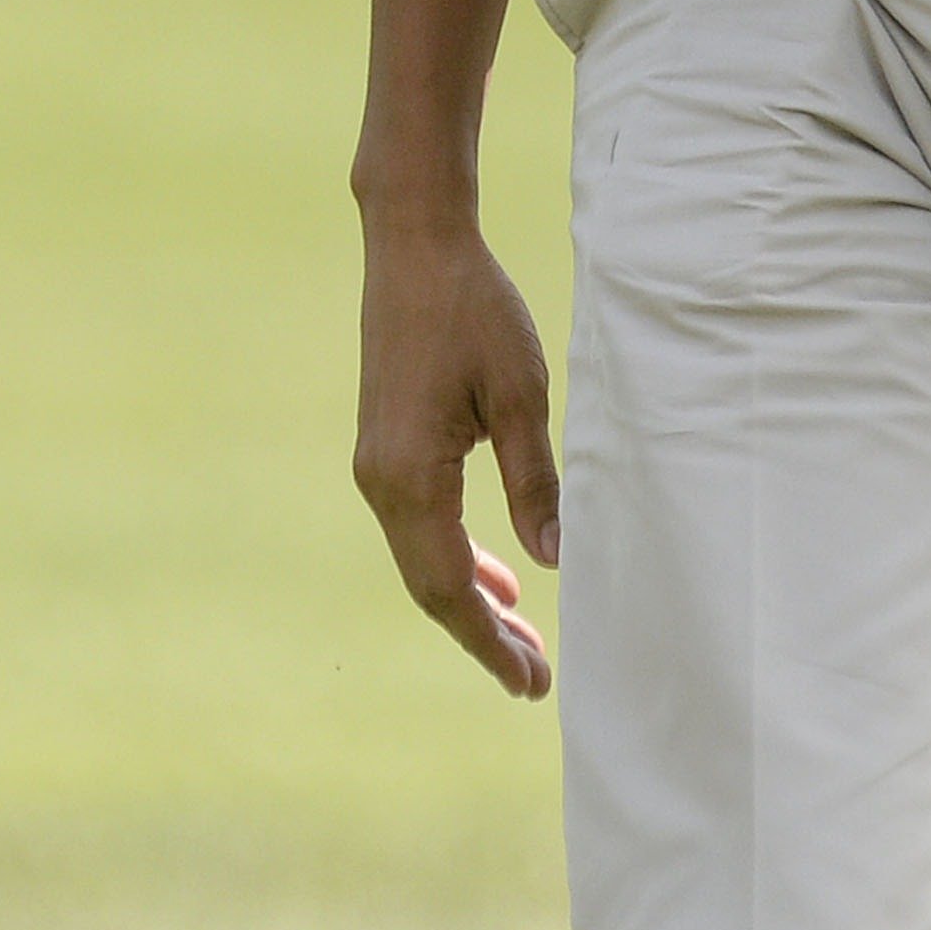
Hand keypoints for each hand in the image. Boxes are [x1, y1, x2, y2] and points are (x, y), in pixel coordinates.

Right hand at [352, 212, 560, 695]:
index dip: (491, 641)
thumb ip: (535, 482)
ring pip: (423, 560)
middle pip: (431, 588)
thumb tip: (553, 560)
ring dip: (470, 599)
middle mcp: (381, 485)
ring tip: (521, 636)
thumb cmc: (474, 310)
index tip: (532, 683)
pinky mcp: (385, 448)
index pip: (451, 588)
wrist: (415, 246)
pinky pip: (419, 526)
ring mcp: (376, 468)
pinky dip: (455, 556)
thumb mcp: (521, 395)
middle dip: (483, 634)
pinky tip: (494, 569)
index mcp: (411, 479)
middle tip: (535, 675)